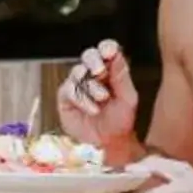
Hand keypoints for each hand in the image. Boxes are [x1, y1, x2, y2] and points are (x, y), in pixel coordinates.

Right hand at [59, 39, 138, 153]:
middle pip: (88, 56)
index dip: (106, 48)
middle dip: (94, 61)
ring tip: (102, 100)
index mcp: (110, 71)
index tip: (109, 52)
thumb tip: (116, 53)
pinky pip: (69, 89)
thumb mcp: (127, 98)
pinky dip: (82, 98)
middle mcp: (92, 75)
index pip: (106, 51)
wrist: (110, 144)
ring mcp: (78, 86)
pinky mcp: (65, 99)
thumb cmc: (121, 121)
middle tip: (101, 71)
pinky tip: (92, 109)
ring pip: (78, 72)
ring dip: (91, 86)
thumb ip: (121, 76)